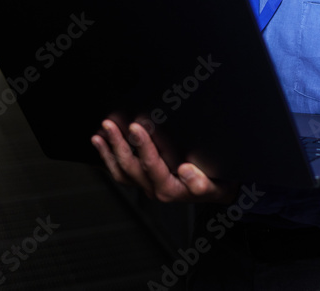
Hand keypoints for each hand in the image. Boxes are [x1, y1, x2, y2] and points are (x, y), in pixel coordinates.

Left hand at [91, 119, 236, 203]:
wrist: (219, 193)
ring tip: (100, 134)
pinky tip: (104, 146)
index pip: (152, 166)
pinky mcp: (145, 181)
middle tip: (110, 125)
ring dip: (109, 153)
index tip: (135, 128)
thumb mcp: (216, 186)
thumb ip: (201, 183)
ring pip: (122, 172)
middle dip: (118, 145)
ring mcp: (148, 186)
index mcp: (170, 190)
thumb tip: (185, 169)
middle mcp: (155, 189)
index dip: (142, 147)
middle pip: (130, 168)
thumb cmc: (218, 186)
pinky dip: (110, 159)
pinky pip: (123, 173)